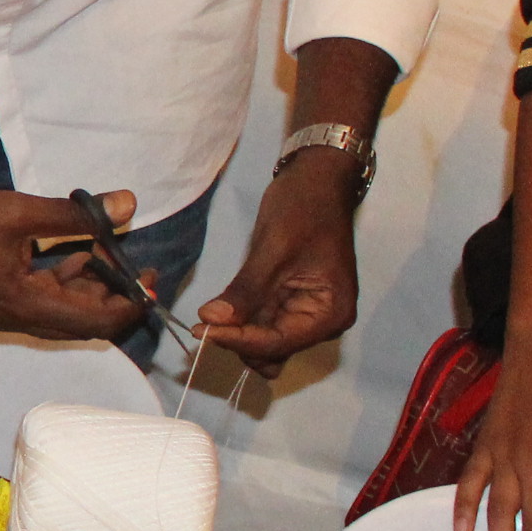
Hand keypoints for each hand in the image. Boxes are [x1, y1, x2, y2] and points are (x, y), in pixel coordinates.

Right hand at [0, 182, 149, 344]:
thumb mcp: (19, 211)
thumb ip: (76, 214)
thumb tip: (128, 205)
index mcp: (26, 305)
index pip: (97, 321)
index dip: (131, 302)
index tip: (151, 275)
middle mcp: (18, 318)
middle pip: (83, 323)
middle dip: (113, 295)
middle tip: (130, 259)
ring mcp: (4, 312)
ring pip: (63, 312)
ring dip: (89, 287)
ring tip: (102, 248)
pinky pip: (43, 302)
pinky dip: (64, 282)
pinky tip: (72, 252)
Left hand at [192, 152, 363, 381]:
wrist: (316, 181)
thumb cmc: (303, 210)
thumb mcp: (273, 250)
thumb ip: (245, 290)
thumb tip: (212, 320)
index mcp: (330, 313)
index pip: (278, 342)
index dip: (238, 341)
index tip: (201, 331)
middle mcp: (322, 322)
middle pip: (273, 349)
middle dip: (238, 342)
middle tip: (201, 325)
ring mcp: (306, 314)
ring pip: (266, 342)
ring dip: (238, 336)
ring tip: (207, 320)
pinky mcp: (290, 302)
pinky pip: (264, 324)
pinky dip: (242, 323)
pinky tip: (218, 313)